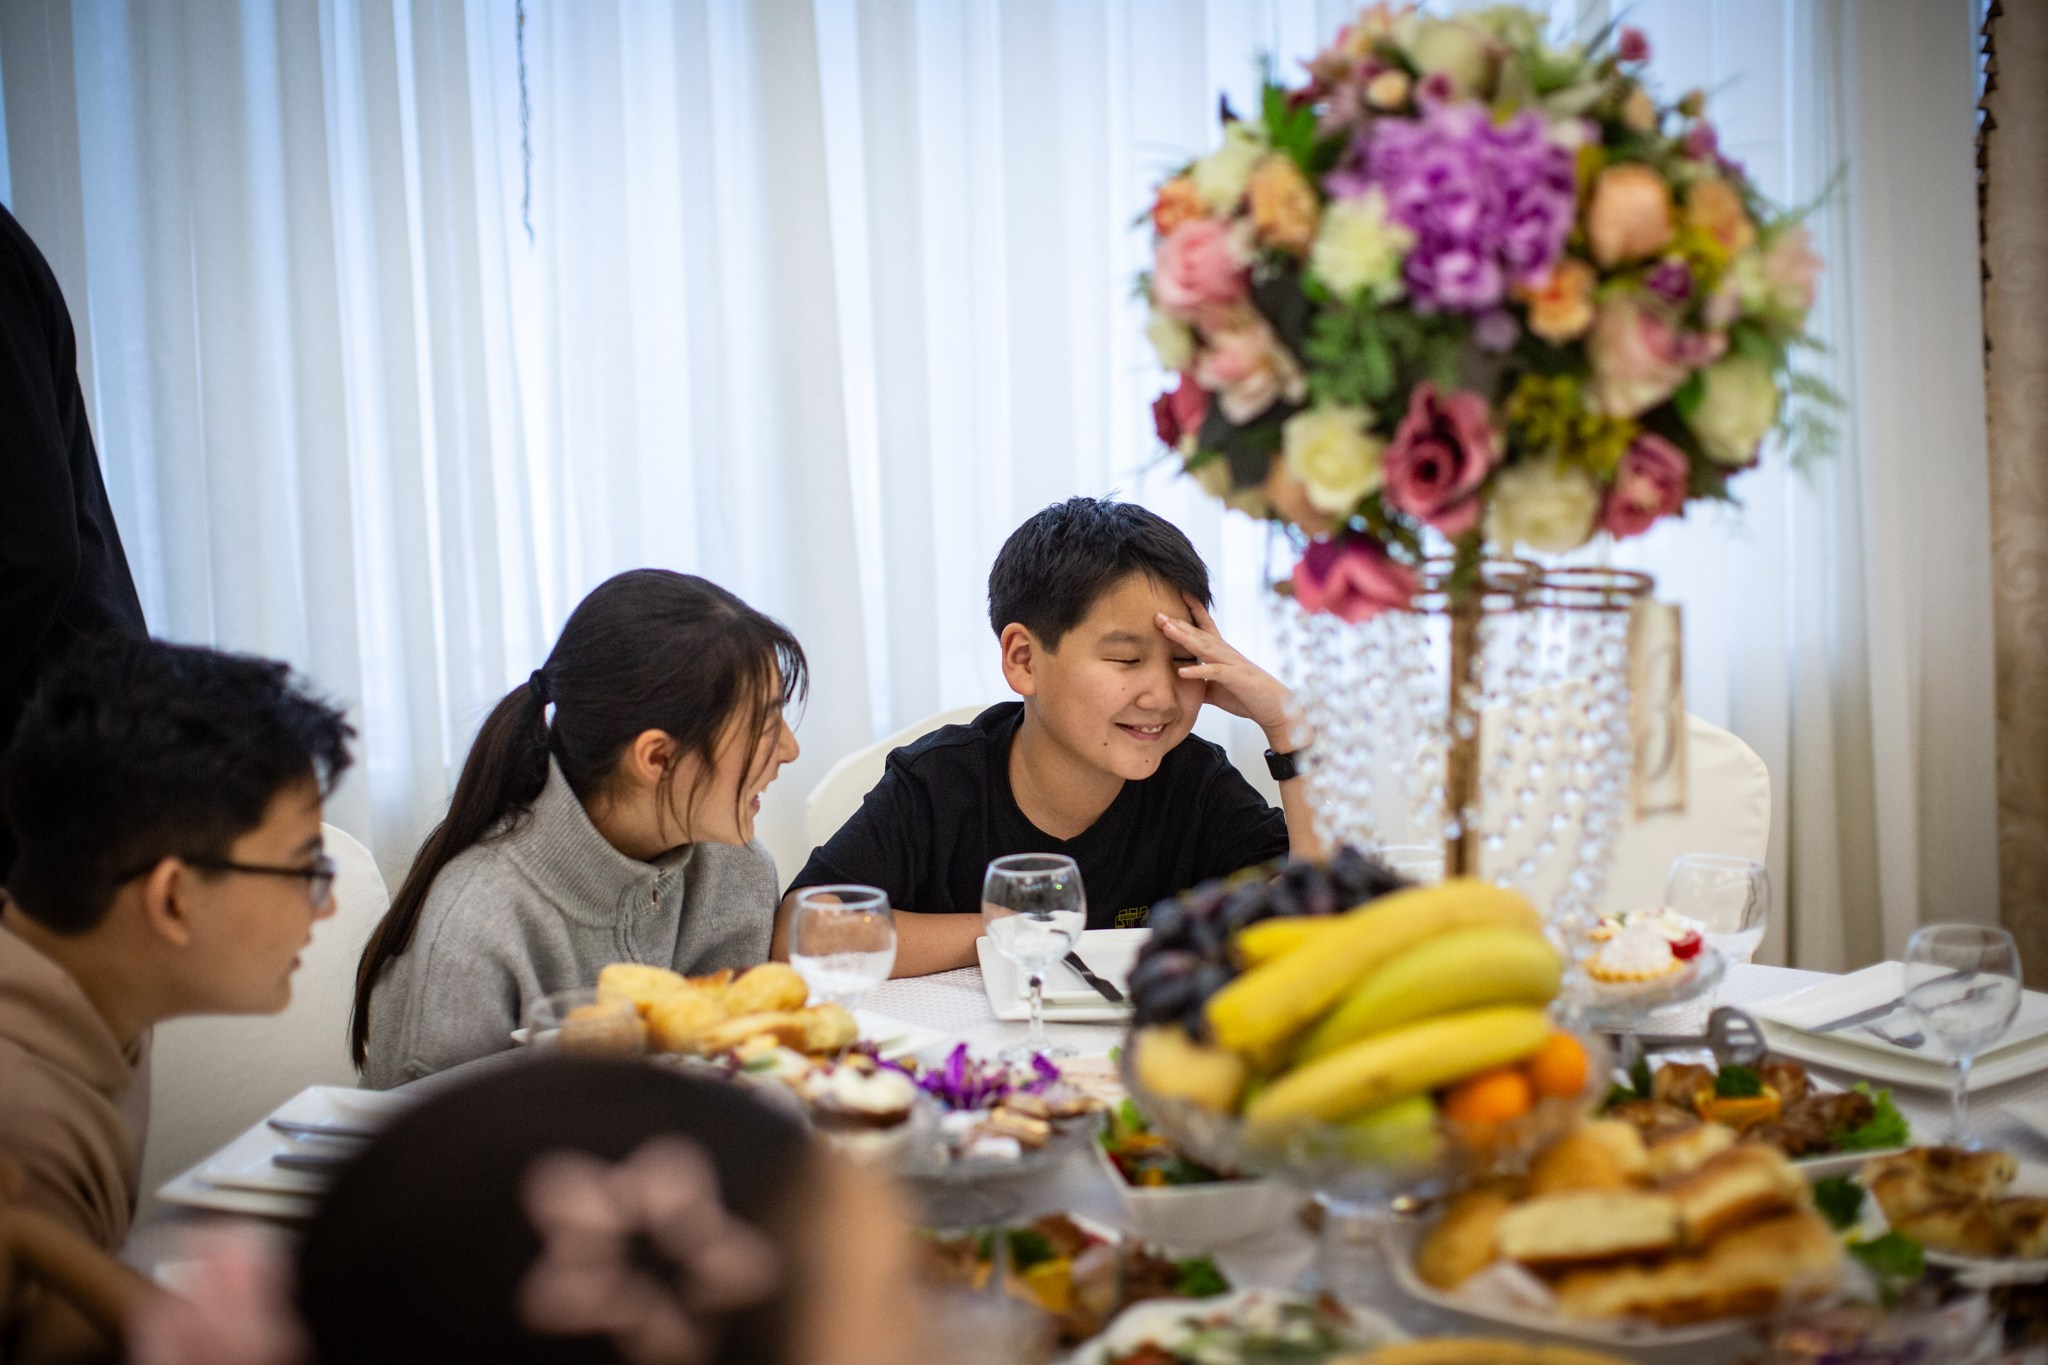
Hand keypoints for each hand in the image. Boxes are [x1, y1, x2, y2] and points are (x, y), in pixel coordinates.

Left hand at [1156, 596, 1305, 751]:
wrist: (1275, 708)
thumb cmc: (1246, 696)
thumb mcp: (1217, 689)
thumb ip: (1200, 682)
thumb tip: (1181, 682)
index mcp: (1221, 653)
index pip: (1206, 627)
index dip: (1193, 610)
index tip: (1180, 594)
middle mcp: (1226, 653)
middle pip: (1199, 633)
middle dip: (1178, 623)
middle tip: (1157, 614)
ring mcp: (1231, 664)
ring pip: (1205, 646)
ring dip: (1184, 638)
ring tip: (1166, 629)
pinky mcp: (1236, 678)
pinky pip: (1214, 672)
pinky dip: (1198, 671)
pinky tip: (1182, 671)